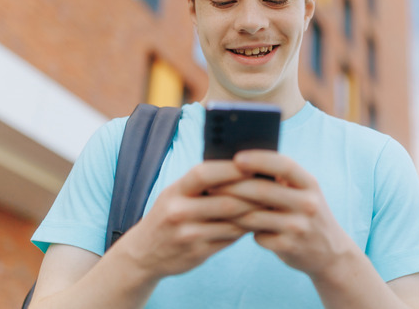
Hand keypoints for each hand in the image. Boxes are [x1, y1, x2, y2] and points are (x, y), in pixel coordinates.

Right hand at [111, 161, 258, 280]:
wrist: (143, 254)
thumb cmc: (169, 214)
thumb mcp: (176, 194)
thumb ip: (203, 184)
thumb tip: (244, 167)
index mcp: (175, 191)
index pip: (205, 174)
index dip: (231, 168)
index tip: (255, 164)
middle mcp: (178, 212)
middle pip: (226, 201)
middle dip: (253, 195)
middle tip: (275, 188)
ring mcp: (188, 235)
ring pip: (232, 223)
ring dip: (254, 214)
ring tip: (272, 204)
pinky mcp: (197, 253)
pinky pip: (229, 239)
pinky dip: (245, 230)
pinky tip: (257, 222)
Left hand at [214, 150, 356, 277]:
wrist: (330, 253)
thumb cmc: (306, 214)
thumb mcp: (303, 193)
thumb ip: (280, 180)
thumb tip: (240, 163)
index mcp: (310, 184)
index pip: (284, 165)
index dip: (259, 159)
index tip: (236, 157)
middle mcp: (308, 204)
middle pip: (263, 190)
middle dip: (233, 186)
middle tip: (211, 184)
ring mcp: (299, 227)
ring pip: (254, 216)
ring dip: (231, 211)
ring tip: (215, 205)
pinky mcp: (290, 247)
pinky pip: (257, 236)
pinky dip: (246, 231)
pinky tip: (239, 228)